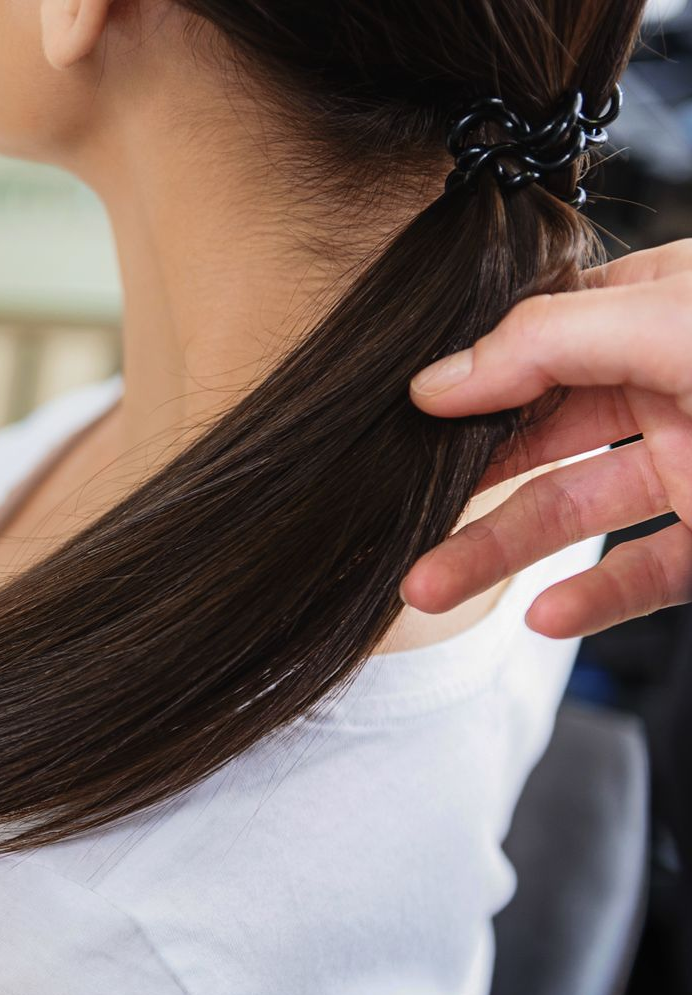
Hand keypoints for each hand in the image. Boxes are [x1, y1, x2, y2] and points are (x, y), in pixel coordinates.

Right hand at [402, 241, 691, 637]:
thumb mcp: (682, 329)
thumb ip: (552, 343)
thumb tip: (442, 378)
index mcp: (667, 311)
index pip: (542, 335)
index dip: (472, 375)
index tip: (406, 415)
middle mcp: (675, 384)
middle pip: (542, 431)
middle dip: (465, 481)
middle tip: (398, 521)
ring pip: (575, 509)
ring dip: (498, 551)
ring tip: (428, 584)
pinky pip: (642, 572)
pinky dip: (590, 600)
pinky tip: (543, 615)